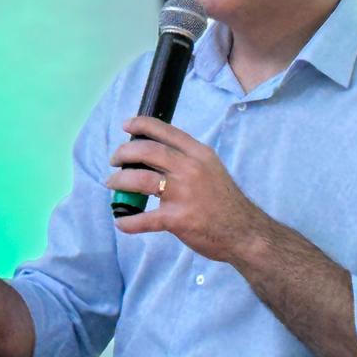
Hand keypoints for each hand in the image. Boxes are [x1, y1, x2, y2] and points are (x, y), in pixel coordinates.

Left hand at [106, 117, 267, 262]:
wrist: (245, 232)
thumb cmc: (226, 202)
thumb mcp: (212, 169)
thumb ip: (187, 161)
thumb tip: (155, 156)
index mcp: (199, 154)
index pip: (166, 131)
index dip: (141, 125)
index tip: (126, 125)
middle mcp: (190, 169)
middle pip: (147, 151)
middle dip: (123, 153)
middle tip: (114, 160)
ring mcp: (183, 194)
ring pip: (140, 180)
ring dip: (119, 181)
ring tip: (112, 184)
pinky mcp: (177, 218)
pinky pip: (144, 218)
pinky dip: (128, 221)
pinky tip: (121, 222)